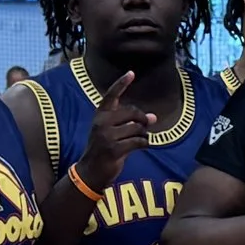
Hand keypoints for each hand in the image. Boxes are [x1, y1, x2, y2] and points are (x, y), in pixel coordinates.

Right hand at [76, 69, 153, 187]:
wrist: (91, 171)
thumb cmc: (104, 149)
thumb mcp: (112, 132)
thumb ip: (130, 123)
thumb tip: (154, 117)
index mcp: (100, 115)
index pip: (111, 95)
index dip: (121, 84)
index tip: (131, 73)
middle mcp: (101, 122)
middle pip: (132, 112)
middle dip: (143, 119)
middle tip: (145, 127)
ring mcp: (106, 136)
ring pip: (137, 128)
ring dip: (144, 134)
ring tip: (141, 139)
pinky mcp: (113, 149)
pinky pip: (139, 141)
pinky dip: (145, 143)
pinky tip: (143, 146)